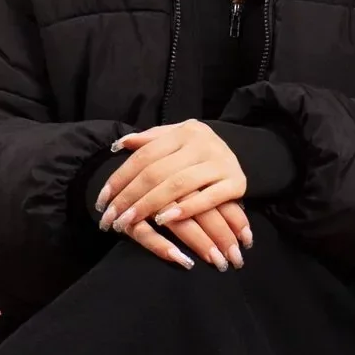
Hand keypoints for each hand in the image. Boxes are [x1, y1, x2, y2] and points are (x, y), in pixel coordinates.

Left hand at [98, 122, 251, 271]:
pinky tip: (164, 220)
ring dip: (149, 206)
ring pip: (178, 185)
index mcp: (184, 131)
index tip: (102, 201)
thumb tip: (118, 144)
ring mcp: (221, 162)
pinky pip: (208, 197)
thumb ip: (150, 140)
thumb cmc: (201, 152)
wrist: (251, 154)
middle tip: (111, 219)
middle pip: (157, 172)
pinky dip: (186, 209)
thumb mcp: (177, 139)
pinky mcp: (237, 182)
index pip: (144, 156)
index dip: (120, 179)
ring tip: (129, 223)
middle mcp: (203, 143)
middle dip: (130, 198)